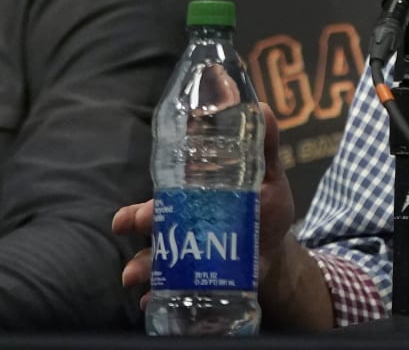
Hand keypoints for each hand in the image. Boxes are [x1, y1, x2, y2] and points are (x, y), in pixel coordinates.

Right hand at [116, 102, 294, 305]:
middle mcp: (183, 221)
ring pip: (153, 257)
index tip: (135, 206)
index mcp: (195, 195)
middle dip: (139, 221)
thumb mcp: (270, 176)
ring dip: (140, 265)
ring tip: (132, 276)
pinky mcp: (195, 276)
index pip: (165, 189)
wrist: (276, 253)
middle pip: (152, 220)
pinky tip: (150, 300)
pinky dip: (157, 295)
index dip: (145, 198)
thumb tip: (261, 108)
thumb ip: (266, 145)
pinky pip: (171, 289)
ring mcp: (186, 250)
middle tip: (135, 223)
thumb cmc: (268, 210)